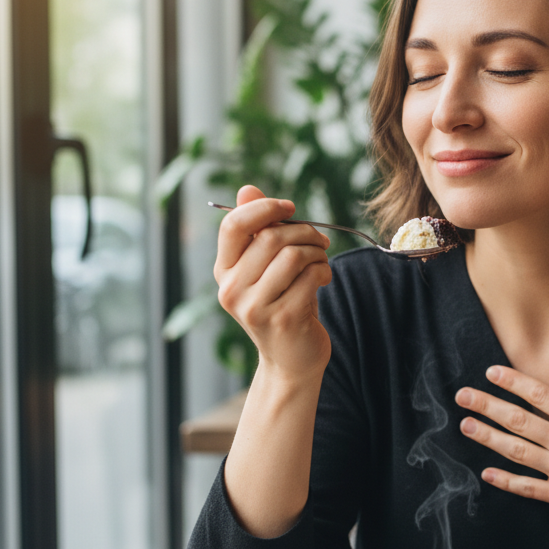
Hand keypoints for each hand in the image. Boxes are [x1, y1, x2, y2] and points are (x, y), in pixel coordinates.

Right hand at [214, 185, 332, 378]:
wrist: (292, 360)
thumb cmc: (282, 304)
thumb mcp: (266, 268)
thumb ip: (257, 230)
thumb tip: (247, 189)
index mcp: (224, 272)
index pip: (233, 225)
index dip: (264, 208)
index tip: (290, 208)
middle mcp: (232, 290)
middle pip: (270, 237)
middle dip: (303, 231)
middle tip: (320, 240)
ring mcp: (255, 307)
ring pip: (292, 255)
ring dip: (317, 252)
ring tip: (322, 261)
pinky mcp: (282, 319)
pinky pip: (310, 277)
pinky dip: (324, 271)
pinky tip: (323, 279)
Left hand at [455, 346, 548, 547]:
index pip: (541, 395)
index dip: (513, 382)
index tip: (492, 373)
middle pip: (519, 420)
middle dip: (487, 406)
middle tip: (462, 397)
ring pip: (516, 451)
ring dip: (488, 438)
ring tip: (466, 426)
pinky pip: (527, 487)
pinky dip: (505, 481)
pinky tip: (486, 474)